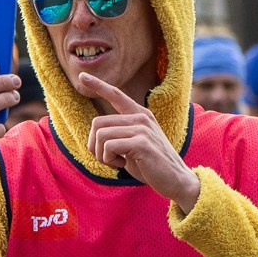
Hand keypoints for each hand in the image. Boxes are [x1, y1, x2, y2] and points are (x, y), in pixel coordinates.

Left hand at [80, 72, 200, 212]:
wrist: (175, 180)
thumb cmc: (150, 166)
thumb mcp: (134, 145)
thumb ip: (119, 134)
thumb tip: (96, 134)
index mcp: (139, 115)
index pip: (116, 95)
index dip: (98, 85)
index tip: (82, 75)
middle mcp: (141, 117)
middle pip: (97, 123)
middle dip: (94, 146)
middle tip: (107, 159)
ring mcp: (142, 128)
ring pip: (100, 135)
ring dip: (101, 155)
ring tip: (117, 162)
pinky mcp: (141, 142)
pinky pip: (108, 147)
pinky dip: (109, 160)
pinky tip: (123, 165)